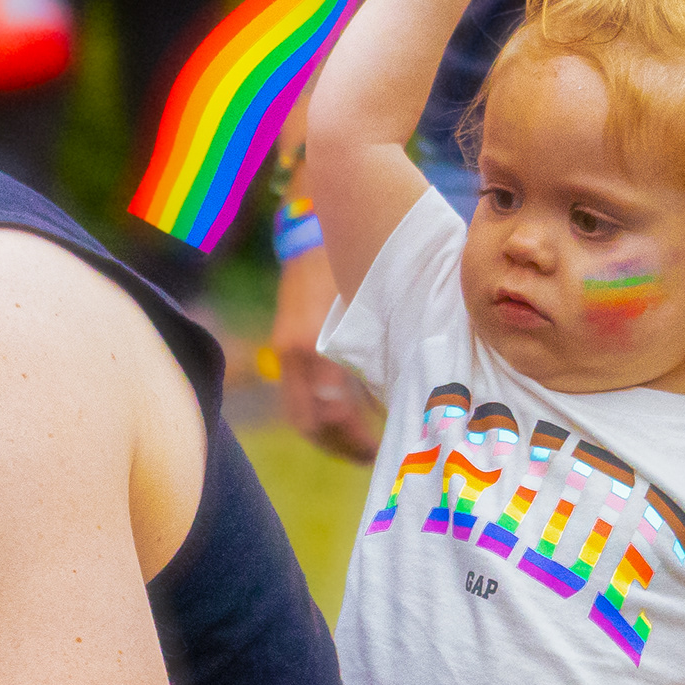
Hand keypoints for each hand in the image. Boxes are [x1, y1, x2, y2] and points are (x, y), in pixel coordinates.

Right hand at [271, 243, 382, 459]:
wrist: (311, 229)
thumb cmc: (356, 262)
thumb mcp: (376, 308)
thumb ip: (382, 353)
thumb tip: (401, 397)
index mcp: (315, 346)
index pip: (333, 413)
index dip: (355, 440)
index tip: (380, 450)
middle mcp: (294, 353)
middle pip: (309, 422)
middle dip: (337, 446)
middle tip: (369, 455)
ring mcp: (285, 349)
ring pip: (298, 411)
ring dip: (325, 434)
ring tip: (355, 443)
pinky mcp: (284, 343)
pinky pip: (296, 393)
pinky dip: (318, 410)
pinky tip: (344, 412)